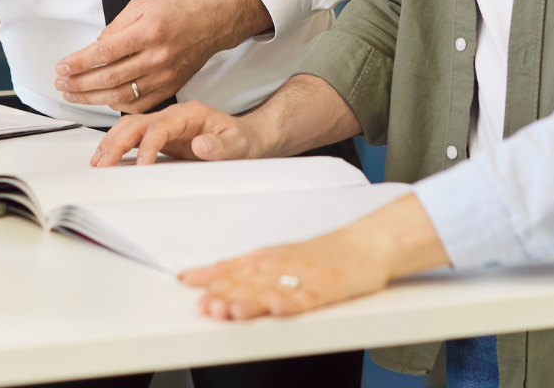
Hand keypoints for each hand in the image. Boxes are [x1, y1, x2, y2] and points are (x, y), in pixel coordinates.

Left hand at [55, 0, 271, 112]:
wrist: (211, 22)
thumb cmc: (178, 10)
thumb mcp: (142, 4)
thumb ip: (116, 27)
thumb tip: (95, 48)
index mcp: (148, 32)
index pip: (105, 53)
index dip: (79, 62)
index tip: (62, 66)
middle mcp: (157, 57)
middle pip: (110, 78)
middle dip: (80, 83)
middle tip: (61, 83)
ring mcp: (164, 76)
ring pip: (122, 95)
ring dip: (92, 98)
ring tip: (73, 94)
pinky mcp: (170, 88)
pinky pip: (139, 104)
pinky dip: (117, 105)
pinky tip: (102, 100)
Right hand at [91, 101, 261, 165]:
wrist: (244, 138)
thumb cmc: (240, 140)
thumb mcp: (238, 145)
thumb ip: (220, 147)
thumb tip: (200, 145)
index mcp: (190, 114)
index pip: (161, 126)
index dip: (149, 146)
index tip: (142, 166)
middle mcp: (173, 116)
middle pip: (138, 123)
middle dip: (118, 142)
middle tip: (103, 164)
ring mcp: (164, 124)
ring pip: (130, 127)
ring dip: (112, 142)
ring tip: (97, 161)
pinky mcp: (160, 135)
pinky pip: (133, 136)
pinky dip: (117, 145)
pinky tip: (105, 156)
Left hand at [179, 194, 447, 320]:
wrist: (368, 244)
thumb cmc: (324, 254)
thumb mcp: (280, 257)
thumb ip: (245, 270)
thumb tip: (205, 277)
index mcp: (270, 256)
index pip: (233, 266)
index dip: (209, 275)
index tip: (185, 282)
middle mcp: (283, 264)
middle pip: (249, 280)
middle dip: (224, 294)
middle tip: (204, 306)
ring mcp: (305, 276)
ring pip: (273, 289)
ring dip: (249, 300)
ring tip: (230, 310)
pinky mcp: (327, 288)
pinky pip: (307, 298)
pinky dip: (291, 303)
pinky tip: (277, 309)